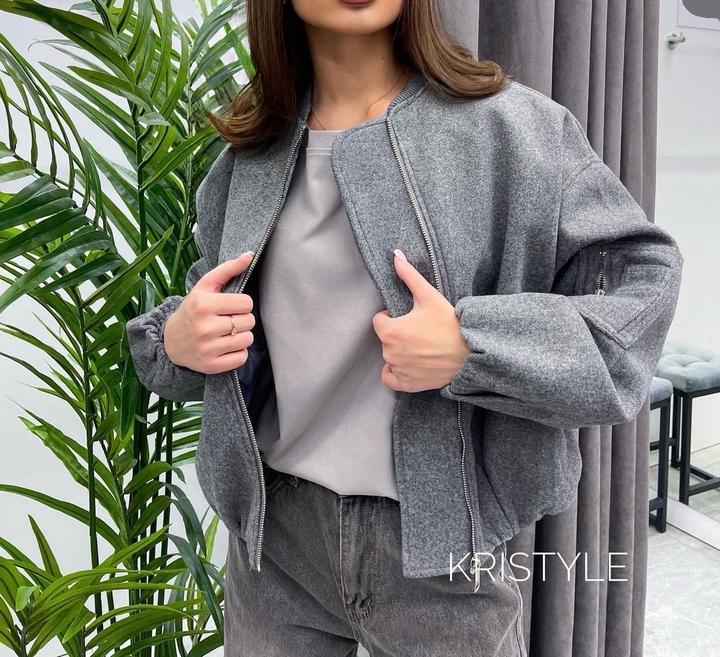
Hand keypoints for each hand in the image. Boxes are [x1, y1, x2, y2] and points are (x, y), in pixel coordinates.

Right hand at [164, 251, 255, 374]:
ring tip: (228, 333)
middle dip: (243, 320)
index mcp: (204, 304)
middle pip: (249, 322)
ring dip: (242, 336)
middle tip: (229, 320)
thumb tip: (250, 255)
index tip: (232, 306)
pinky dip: (238, 353)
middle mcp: (205, 327)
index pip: (246, 303)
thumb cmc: (193, 310)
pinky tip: (226, 347)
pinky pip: (241, 358)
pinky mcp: (210, 365)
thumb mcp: (205, 287)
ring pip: (247, 340)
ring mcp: (207, 348)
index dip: (242, 304)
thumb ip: (228, 270)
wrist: (170, 341)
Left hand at [372, 249, 470, 392]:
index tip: (408, 317)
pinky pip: (390, 378)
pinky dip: (395, 372)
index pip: (379, 321)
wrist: (470, 354)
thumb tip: (395, 255)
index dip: (392, 317)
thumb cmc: (449, 324)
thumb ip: (409, 275)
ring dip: (399, 351)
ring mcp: (398, 370)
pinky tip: (408, 363)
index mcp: (391, 331)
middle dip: (397, 334)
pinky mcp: (406, 384)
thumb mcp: (429, 296)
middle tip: (419, 331)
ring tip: (420, 346)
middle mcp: (390, 353)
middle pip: (385, 339)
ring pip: (389, 357)